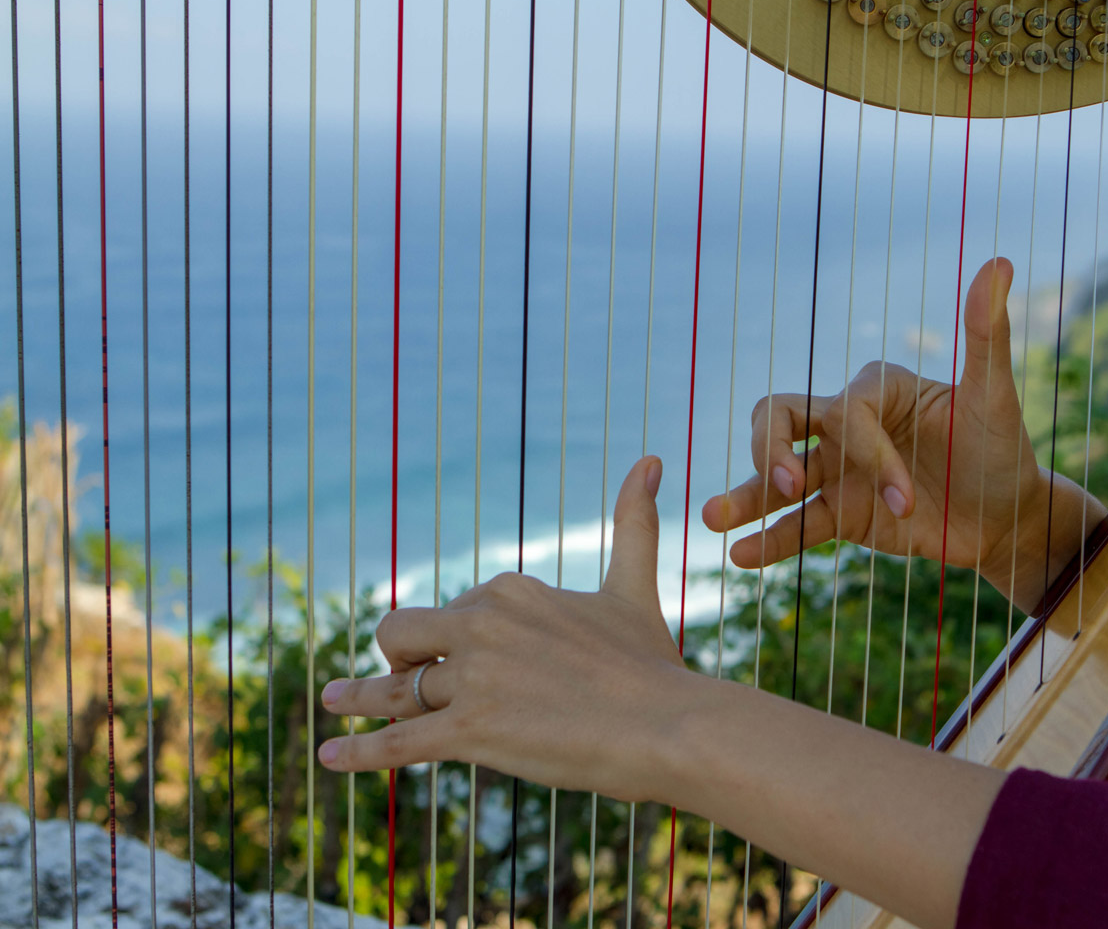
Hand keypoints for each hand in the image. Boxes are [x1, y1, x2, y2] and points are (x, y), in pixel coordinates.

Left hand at [316, 456, 688, 800]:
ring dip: (356, 699)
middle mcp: (483, 625)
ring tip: (331, 701)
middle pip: (402, 634)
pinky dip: (357, 754)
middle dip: (400, 657)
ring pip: (391, 690)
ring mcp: (473, 680)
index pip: (455, 611)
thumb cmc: (652, 664)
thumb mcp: (634, 587)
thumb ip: (633, 524)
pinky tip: (328, 758)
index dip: (454, 640)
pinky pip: (396, 744)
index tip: (470, 663)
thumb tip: (649, 459)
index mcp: (512, 590)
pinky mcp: (469, 732)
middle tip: (408, 680)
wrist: (669, 726)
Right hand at [704, 258, 1070, 609]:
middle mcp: (847, 425)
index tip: (905, 498)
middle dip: (771, 450)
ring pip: (776, 477)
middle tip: (785, 484)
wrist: (1007, 517)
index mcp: (876, 389)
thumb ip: (986, 334)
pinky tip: (739, 556)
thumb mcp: (995, 396)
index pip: (845, 412)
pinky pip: (796, 526)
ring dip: (745, 494)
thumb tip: (1000, 261)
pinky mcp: (841, 514)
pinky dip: (768, 540)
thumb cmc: (1002, 449)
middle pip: (779, 418)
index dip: (868, 454)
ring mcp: (838, 470)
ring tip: (710, 518)